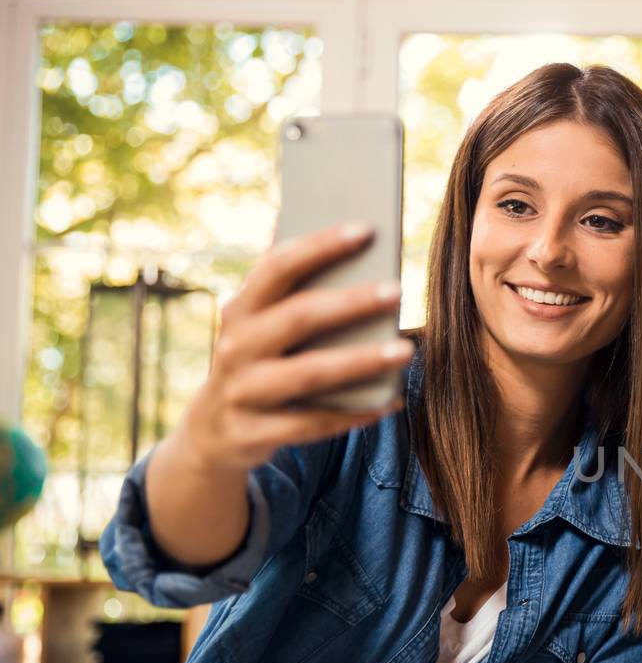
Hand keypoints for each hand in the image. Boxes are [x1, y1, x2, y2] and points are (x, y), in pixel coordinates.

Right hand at [174, 222, 412, 474]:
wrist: (213, 432)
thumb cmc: (258, 362)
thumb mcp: (262, 326)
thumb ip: (297, 295)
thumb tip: (356, 246)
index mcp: (241, 310)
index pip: (277, 267)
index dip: (320, 247)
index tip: (366, 230)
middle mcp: (236, 347)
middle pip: (297, 317)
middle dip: (350, 302)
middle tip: (398, 290)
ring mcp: (243, 392)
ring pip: (309, 374)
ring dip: (361, 361)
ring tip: (406, 350)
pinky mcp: (255, 433)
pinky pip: (314, 423)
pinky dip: (356, 413)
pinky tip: (393, 400)